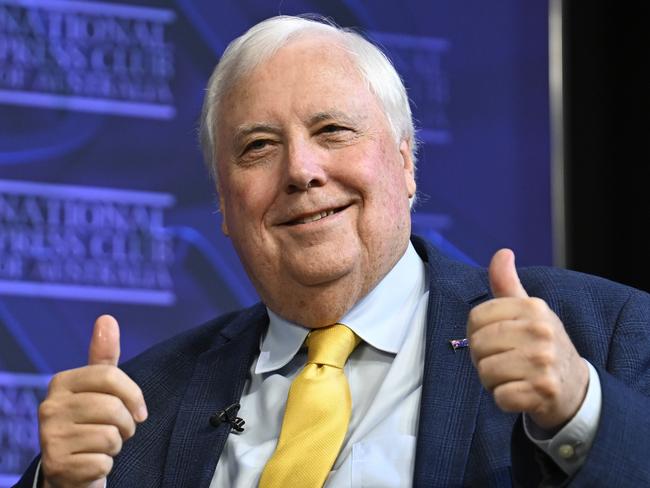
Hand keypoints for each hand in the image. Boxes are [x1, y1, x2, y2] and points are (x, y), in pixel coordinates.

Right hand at [39, 315, 146, 487]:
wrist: (71, 468)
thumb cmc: (91, 422)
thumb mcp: (99, 388)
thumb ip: (104, 356)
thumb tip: (106, 318)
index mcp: (61, 382)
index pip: (110, 376)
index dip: (134, 395)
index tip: (140, 411)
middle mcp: (49, 407)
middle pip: (113, 408)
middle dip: (127, 424)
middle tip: (119, 431)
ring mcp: (50, 437)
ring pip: (110, 436)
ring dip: (116, 445)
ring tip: (103, 445)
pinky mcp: (57, 465)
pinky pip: (103, 462)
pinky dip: (106, 465)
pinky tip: (92, 462)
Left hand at [467, 249, 588, 429]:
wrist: (574, 387)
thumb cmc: (541, 345)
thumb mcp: (528, 311)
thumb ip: (507, 283)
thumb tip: (502, 252)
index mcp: (533, 307)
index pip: (475, 318)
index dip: (476, 333)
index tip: (496, 339)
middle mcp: (541, 331)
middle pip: (477, 344)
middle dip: (483, 358)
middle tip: (505, 362)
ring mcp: (544, 361)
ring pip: (485, 371)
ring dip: (492, 380)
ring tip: (513, 376)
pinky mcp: (543, 390)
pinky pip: (499, 396)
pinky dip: (503, 399)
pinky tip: (520, 392)